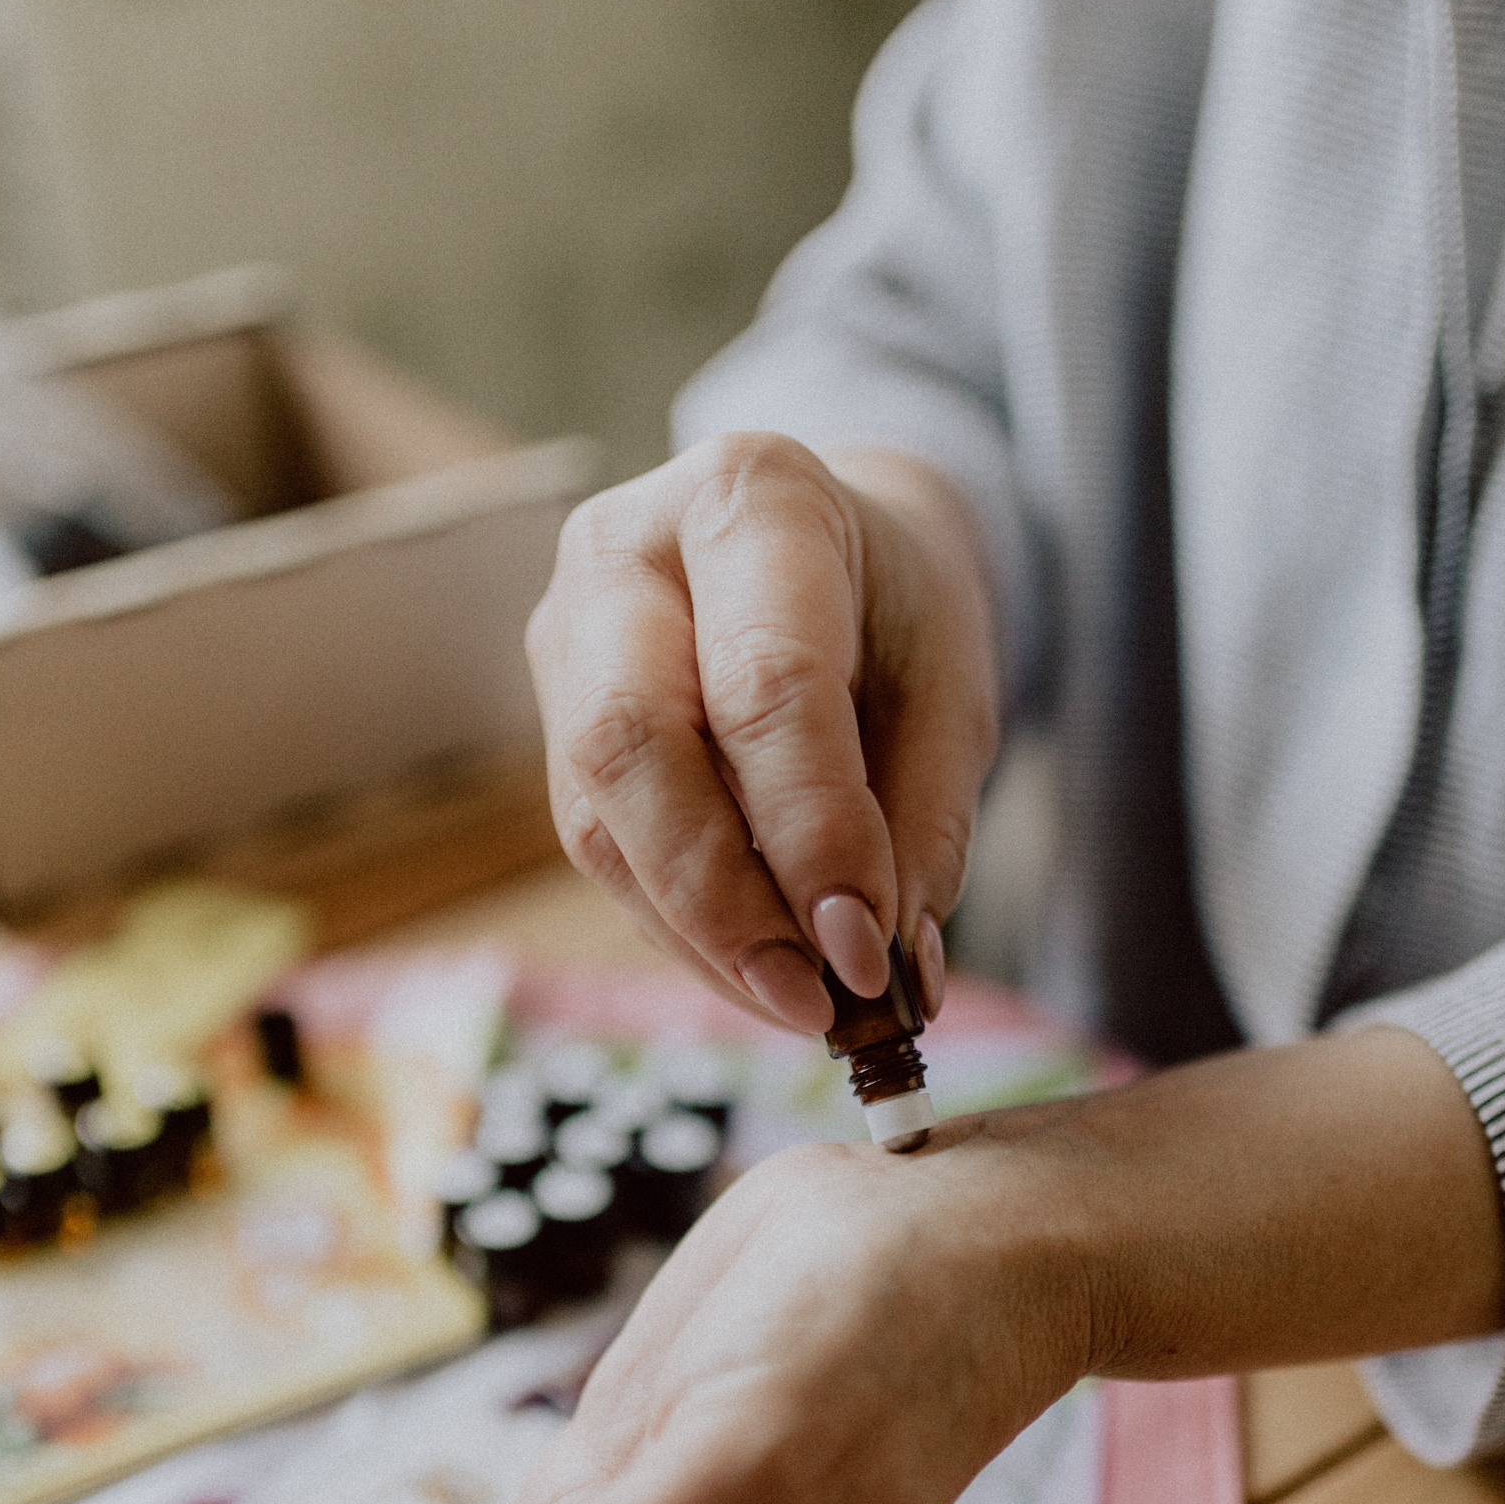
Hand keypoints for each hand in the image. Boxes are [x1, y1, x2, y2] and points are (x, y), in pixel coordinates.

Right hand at [525, 435, 997, 1028]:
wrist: (830, 556)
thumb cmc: (895, 614)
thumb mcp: (951, 693)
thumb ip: (920, 826)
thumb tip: (884, 975)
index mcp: (750, 500)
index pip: (766, 682)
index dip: (813, 833)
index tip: (866, 952)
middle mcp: (626, 551)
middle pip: (633, 741)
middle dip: (723, 897)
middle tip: (812, 1000)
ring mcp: (568, 633)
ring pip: (599, 814)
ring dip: (700, 934)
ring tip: (799, 1004)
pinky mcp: (553, 717)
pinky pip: (601, 847)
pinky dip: (682, 929)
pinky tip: (755, 972)